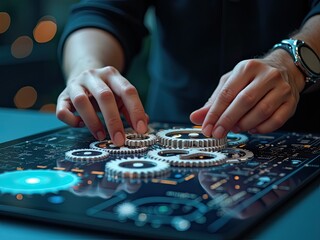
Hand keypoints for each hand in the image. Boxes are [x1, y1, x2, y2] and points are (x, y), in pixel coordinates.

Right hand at [56, 66, 147, 145]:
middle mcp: (93, 76)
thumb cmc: (106, 90)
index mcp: (112, 75)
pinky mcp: (62, 96)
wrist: (82, 74)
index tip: (141, 130)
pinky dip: (71, 120)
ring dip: (93, 122)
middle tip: (119, 140)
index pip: (127, 90)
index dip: (136, 110)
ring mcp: (75, 84)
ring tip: (101, 136)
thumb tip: (144, 124)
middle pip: (104, 96)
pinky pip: (62, 110)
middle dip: (113, 121)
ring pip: (81, 101)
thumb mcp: (120, 96)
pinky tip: (80, 125)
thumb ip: (131, 109)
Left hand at [190, 51, 304, 137]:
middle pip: (244, 101)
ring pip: (262, 112)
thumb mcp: (230, 83)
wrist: (284, 69)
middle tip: (217, 133)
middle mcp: (267, 75)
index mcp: (247, 68)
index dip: (214, 113)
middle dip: (227, 121)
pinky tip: (252, 129)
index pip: (227, 93)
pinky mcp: (292, 102)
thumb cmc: (251, 78)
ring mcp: (282, 88)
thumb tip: (195, 117)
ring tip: (235, 128)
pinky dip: (262, 129)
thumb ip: (213, 101)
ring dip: (245, 125)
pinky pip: (276, 121)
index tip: (206, 128)